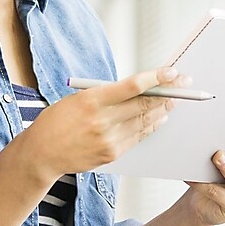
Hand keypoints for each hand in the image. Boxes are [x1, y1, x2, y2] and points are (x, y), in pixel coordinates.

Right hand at [24, 67, 180, 178]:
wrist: (42, 153)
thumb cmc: (55, 122)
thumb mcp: (76, 99)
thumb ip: (105, 94)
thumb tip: (136, 88)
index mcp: (91, 100)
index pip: (132, 86)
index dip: (156, 78)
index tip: (171, 71)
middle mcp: (103, 121)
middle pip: (145, 104)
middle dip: (168, 92)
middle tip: (183, 84)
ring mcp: (109, 140)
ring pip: (146, 121)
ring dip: (163, 109)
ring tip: (175, 99)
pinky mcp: (112, 153)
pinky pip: (138, 137)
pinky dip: (151, 126)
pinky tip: (159, 118)